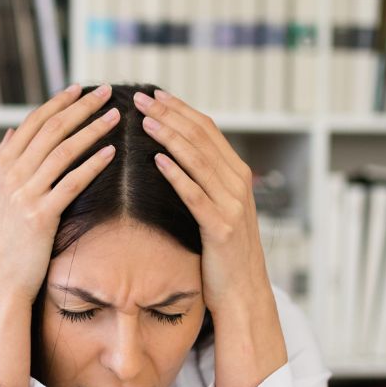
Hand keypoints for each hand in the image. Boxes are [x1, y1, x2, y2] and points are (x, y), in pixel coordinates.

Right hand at [0, 84, 119, 303]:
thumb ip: (2, 162)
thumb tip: (10, 131)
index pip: (32, 123)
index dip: (58, 103)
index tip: (79, 89)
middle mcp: (9, 175)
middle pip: (51, 129)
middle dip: (81, 107)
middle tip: (105, 91)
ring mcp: (23, 194)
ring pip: (64, 150)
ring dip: (92, 129)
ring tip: (115, 117)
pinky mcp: (40, 216)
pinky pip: (72, 182)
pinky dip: (93, 164)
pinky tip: (111, 153)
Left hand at [133, 90, 271, 314]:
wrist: (244, 292)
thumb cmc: (223, 252)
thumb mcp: (218, 208)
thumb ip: (205, 181)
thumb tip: (175, 154)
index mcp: (236, 175)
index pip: (207, 129)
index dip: (180, 109)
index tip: (154, 94)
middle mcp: (238, 184)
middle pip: (202, 138)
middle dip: (170, 114)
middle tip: (141, 97)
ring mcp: (232, 205)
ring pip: (198, 160)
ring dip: (170, 137)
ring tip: (145, 120)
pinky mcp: (221, 228)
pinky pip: (195, 195)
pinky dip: (176, 175)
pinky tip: (156, 160)